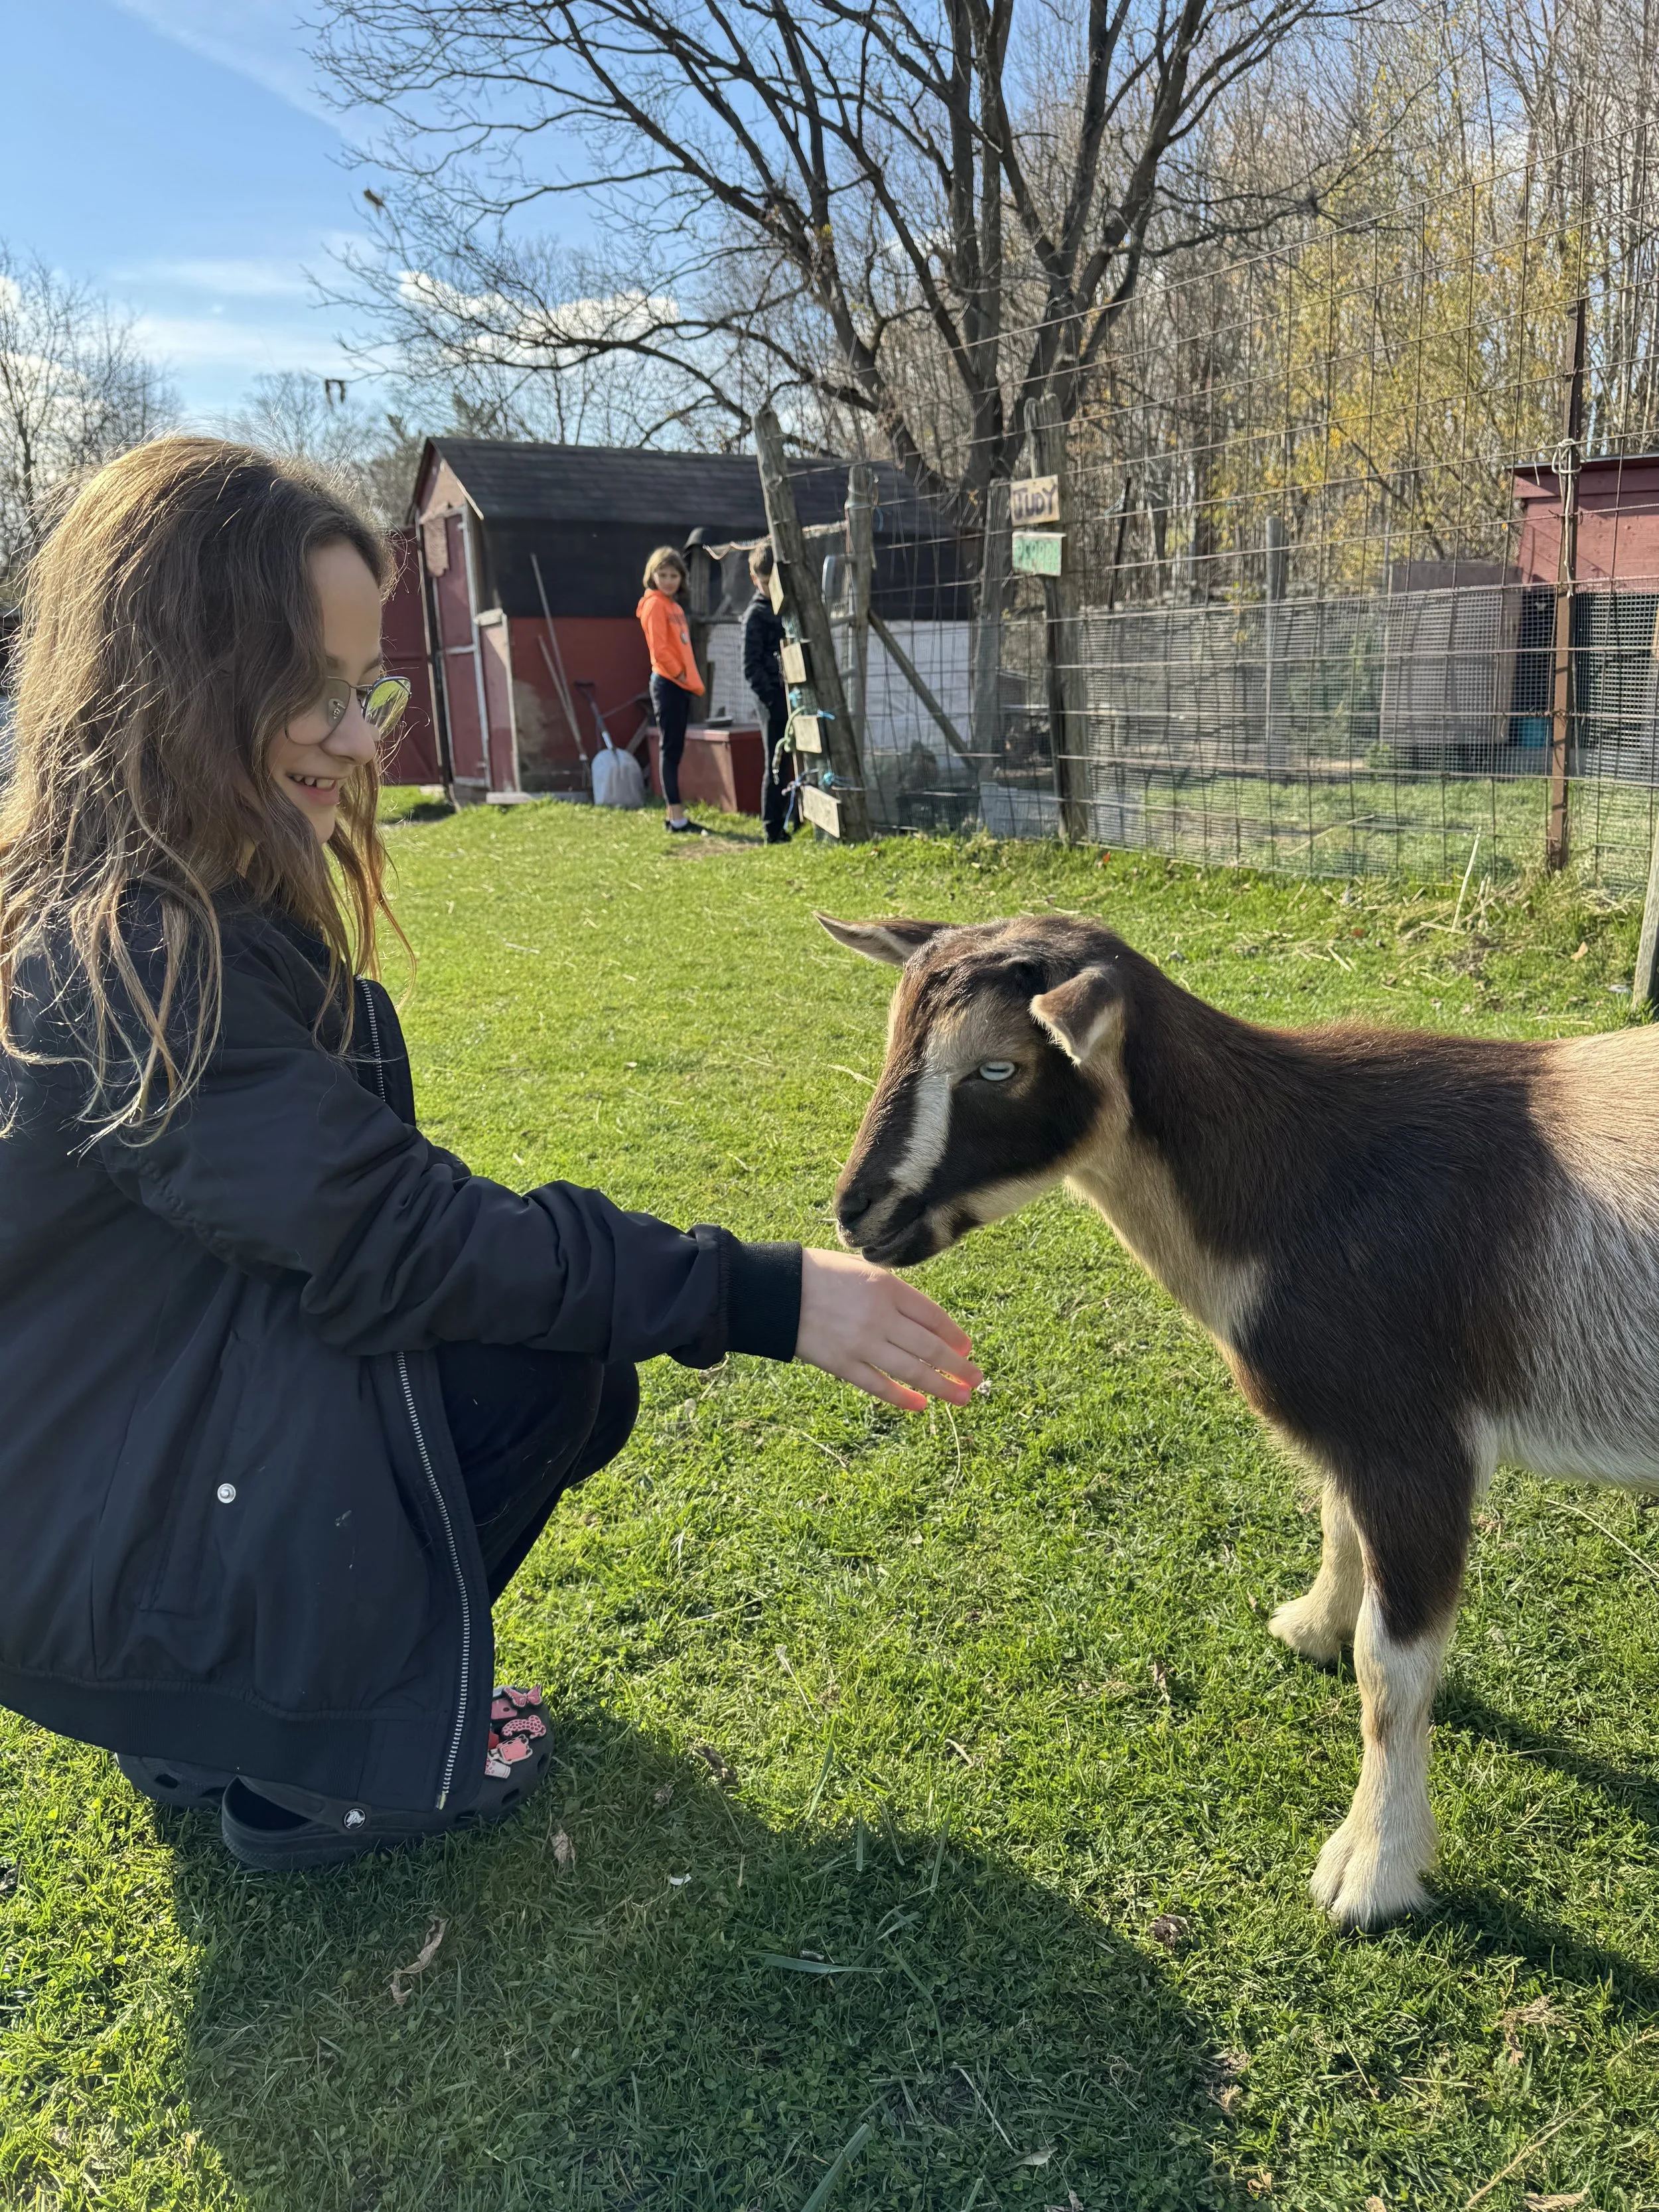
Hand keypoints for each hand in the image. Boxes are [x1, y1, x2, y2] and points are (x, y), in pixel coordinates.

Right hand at [795, 1248, 981, 1410]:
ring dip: (942, 1386)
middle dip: (958, 1366)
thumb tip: (923, 1322)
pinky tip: (920, 1405)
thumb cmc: (818, 1274)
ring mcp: (862, 1343)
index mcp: (887, 1287)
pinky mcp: (842, 1364)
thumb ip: (892, 1293)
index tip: (966, 1347)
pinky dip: (902, 1397)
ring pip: (912, 1370)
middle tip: (977, 1379)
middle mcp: (881, 1316)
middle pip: (930, 1347)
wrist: (774, 1289)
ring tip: (962, 1397)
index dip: (954, 1335)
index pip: (933, 1316)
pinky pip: (879, 1386)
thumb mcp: (862, 1270)